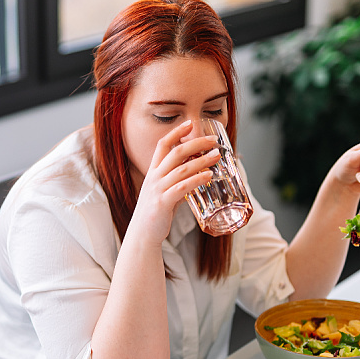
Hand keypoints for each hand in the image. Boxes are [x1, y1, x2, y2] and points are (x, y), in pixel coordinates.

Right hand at [128, 120, 220, 243]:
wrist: (143, 234)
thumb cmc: (155, 213)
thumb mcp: (164, 192)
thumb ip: (177, 183)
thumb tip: (197, 177)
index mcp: (153, 172)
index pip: (163, 145)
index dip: (176, 132)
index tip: (190, 123)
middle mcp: (154, 177)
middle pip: (175, 152)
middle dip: (195, 143)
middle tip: (212, 140)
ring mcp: (157, 189)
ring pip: (182, 169)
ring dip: (201, 160)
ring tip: (216, 156)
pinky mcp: (162, 202)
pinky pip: (182, 187)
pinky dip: (197, 179)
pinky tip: (208, 176)